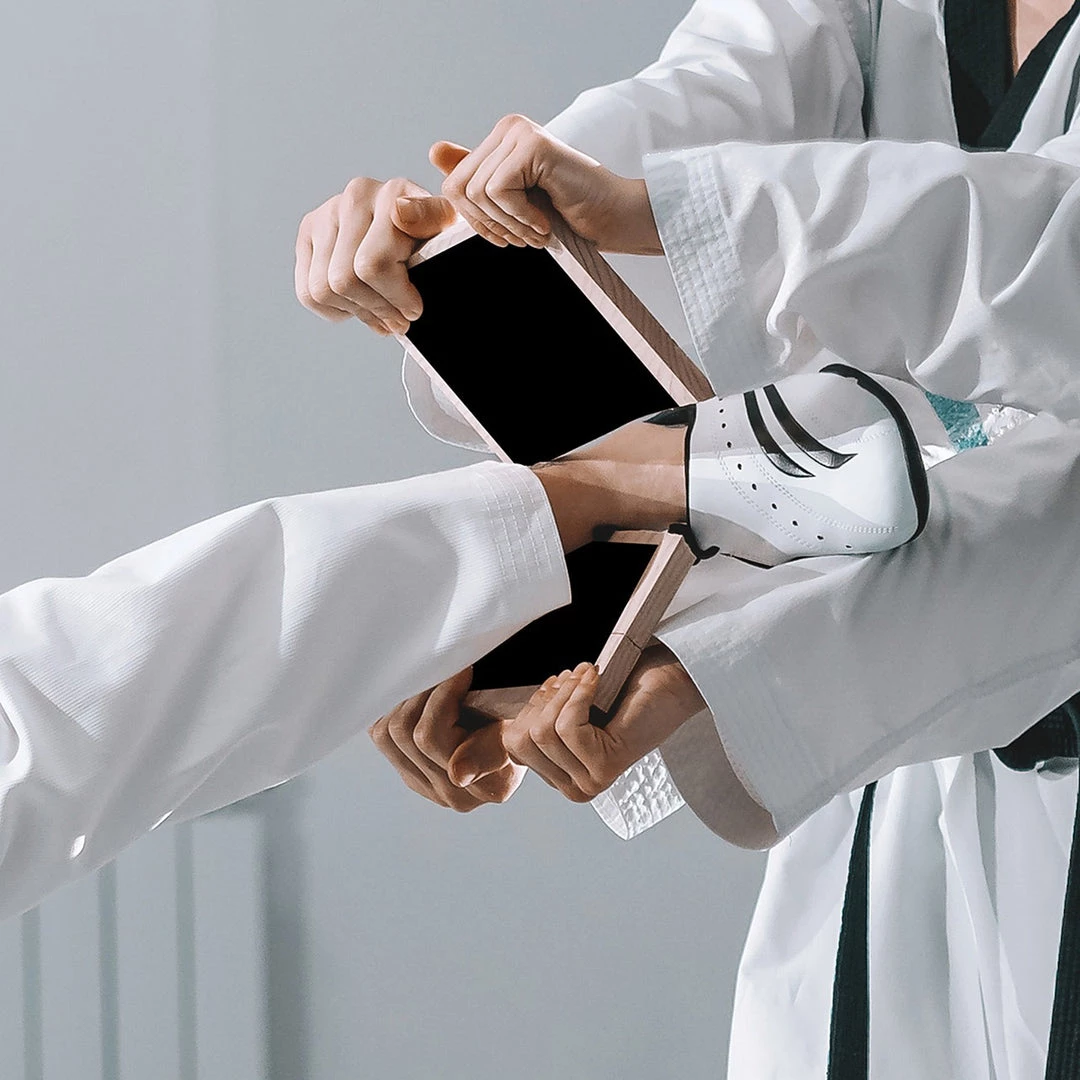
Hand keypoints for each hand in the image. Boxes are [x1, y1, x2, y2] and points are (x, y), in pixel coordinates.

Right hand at [294, 159, 469, 334]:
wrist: (416, 230)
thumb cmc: (434, 240)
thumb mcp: (447, 234)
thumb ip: (432, 219)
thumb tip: (400, 213)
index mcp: (393, 193)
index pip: (374, 264)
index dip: (395, 298)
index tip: (414, 309)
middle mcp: (356, 196)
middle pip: (345, 280)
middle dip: (376, 309)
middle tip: (398, 320)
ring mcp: (327, 212)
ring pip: (323, 289)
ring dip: (356, 311)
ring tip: (380, 312)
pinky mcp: (308, 231)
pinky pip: (307, 292)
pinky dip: (334, 309)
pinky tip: (359, 302)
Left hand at [368, 668, 525, 810]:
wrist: (523, 731)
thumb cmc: (523, 722)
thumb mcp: (517, 730)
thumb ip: (489, 751)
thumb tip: (457, 774)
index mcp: (486, 788)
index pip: (430, 736)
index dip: (442, 693)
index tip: (463, 669)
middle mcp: (453, 794)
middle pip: (403, 731)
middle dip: (423, 691)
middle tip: (446, 667)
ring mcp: (428, 787)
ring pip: (387, 732)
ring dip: (407, 698)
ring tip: (435, 681)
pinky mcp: (410, 774)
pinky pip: (380, 736)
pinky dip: (393, 709)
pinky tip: (422, 699)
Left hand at [431, 114, 661, 254]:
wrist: (615, 219)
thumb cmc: (570, 217)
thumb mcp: (514, 205)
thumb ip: (477, 180)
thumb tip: (434, 152)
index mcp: (499, 141)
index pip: (454, 186)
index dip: (475, 223)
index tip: (509, 235)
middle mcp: (507, 128)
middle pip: (459, 190)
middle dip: (489, 225)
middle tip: (524, 237)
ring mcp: (519, 133)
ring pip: (477, 193)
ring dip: (509, 225)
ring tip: (538, 230)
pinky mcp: (532, 145)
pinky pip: (498, 192)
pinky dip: (520, 218)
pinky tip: (545, 223)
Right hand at [452, 645, 705, 802]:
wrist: (671, 676)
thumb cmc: (617, 685)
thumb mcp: (555, 706)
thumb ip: (510, 730)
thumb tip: (452, 773)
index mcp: (557, 774)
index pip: (509, 745)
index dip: (526, 707)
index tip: (554, 684)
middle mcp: (572, 788)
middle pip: (521, 739)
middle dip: (544, 699)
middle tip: (575, 680)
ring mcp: (589, 782)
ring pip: (541, 732)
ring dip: (563, 694)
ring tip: (587, 678)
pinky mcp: (605, 767)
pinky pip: (566, 726)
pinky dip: (577, 693)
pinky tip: (596, 679)